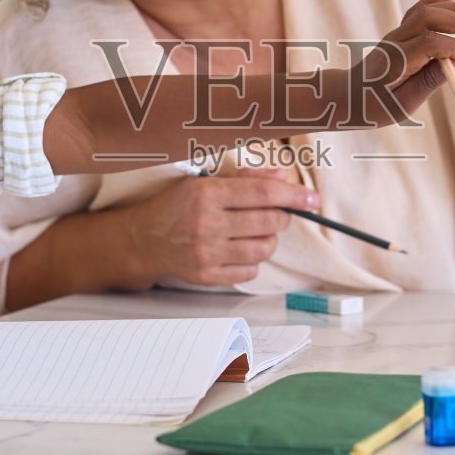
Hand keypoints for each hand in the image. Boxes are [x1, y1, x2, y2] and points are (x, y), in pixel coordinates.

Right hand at [125, 168, 315, 285]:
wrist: (142, 240)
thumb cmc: (178, 207)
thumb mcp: (206, 182)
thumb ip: (247, 178)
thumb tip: (283, 179)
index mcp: (207, 193)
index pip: (262, 193)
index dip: (294, 196)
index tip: (312, 199)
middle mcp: (206, 223)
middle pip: (270, 222)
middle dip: (281, 217)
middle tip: (273, 214)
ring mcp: (206, 253)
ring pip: (265, 248)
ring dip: (268, 239)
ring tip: (252, 232)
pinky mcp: (206, 276)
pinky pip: (251, 270)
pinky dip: (252, 260)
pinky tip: (236, 249)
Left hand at [355, 0, 454, 121]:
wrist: (350, 95)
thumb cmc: (375, 105)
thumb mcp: (403, 104)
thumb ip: (428, 83)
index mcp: (395, 61)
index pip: (429, 43)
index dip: (454, 49)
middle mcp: (394, 41)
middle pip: (428, 18)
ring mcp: (396, 34)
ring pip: (425, 10)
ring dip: (454, 9)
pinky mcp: (400, 32)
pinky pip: (418, 11)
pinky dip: (435, 1)